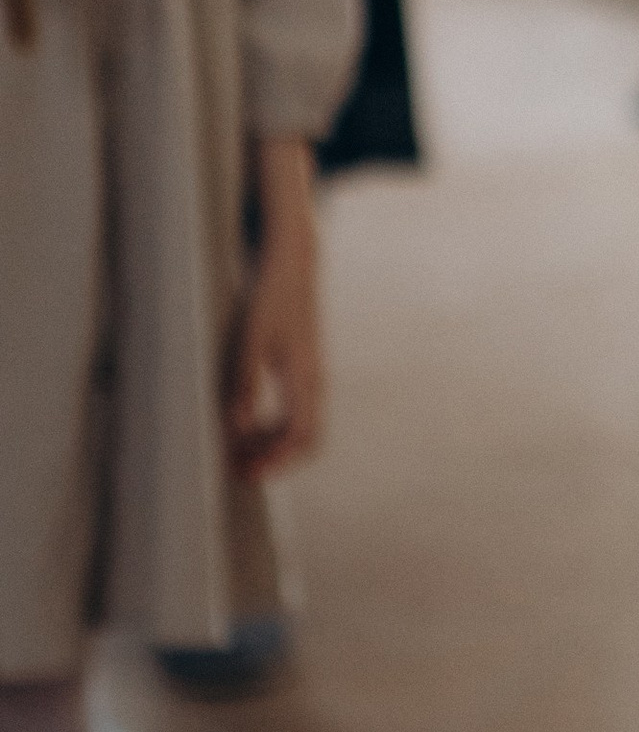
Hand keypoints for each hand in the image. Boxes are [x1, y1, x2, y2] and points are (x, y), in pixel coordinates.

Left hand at [228, 137, 323, 474]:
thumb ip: (242, 383)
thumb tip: (233, 429)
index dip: (275, 462)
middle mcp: (312, 380)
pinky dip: (270, 423)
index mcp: (304, 377)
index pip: (301, 437)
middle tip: (235, 468)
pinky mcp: (298, 364)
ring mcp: (308, 373)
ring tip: (233, 446)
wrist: (291, 258)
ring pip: (297, 424)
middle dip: (272, 459)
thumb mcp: (249, 338)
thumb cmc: (270, 295)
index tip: (244, 473)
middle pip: (303, 438)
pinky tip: (242, 419)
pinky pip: (291, 407)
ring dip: (268, 442)